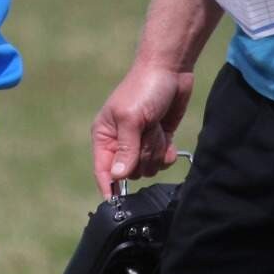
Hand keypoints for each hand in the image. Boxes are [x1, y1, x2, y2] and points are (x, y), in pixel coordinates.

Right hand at [91, 61, 191, 197]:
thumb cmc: (145, 88)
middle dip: (142, 156)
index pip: (102, 170)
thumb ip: (126, 149)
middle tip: (146, 133)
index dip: (108, 187)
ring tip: (156, 127)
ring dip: (155, 149)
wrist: (171, 70)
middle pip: (130, 172)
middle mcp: (120, 142)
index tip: (117, 203)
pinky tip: (167, 138)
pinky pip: (162, 161)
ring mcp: (141, 142)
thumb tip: (116, 177)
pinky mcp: (158, 140)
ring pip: (148, 167)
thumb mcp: (131, 118)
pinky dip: (167, 152)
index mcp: (105, 135)